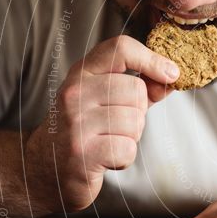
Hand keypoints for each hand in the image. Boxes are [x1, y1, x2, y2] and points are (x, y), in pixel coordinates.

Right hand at [24, 35, 178, 213]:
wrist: (44, 168)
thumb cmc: (84, 131)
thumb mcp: (107, 101)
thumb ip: (139, 88)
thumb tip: (172, 77)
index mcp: (82, 73)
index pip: (121, 49)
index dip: (152, 59)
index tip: (171, 73)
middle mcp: (74, 93)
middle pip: (136, 90)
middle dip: (138, 112)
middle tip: (118, 126)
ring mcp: (75, 122)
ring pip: (135, 121)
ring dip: (131, 138)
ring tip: (109, 141)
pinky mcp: (81, 153)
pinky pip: (127, 149)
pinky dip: (123, 159)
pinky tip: (105, 159)